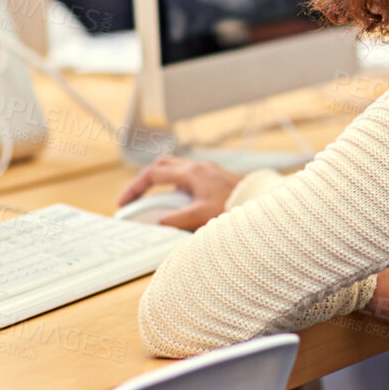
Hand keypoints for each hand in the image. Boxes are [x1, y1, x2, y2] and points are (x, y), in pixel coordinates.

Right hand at [115, 157, 244, 230]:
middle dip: (145, 181)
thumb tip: (159, 222)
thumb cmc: (236, 208)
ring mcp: (209, 171)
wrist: (264, 203)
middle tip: (136, 200)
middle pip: (162, 166)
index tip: (124, 203)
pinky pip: (191, 177)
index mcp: (191, 173)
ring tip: (157, 205)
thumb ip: (177, 220)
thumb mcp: (201, 217)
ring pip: (177, 170)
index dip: (135, 188)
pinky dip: (179, 188)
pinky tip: (183, 205)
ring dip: (163, 184)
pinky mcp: (218, 179)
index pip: (153, 174)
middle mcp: (199, 168)